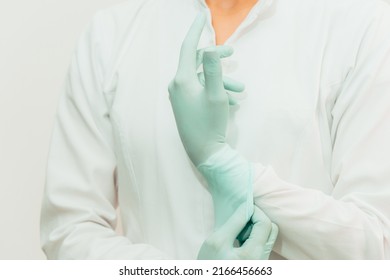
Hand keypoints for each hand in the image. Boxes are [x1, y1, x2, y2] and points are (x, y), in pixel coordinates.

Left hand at [168, 13, 242, 165]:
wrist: (203, 153)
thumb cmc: (209, 124)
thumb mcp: (216, 95)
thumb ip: (214, 69)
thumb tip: (212, 47)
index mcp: (181, 80)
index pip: (188, 47)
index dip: (196, 30)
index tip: (202, 15)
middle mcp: (177, 85)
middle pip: (198, 62)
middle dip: (218, 59)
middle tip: (234, 54)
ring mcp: (180, 96)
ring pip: (203, 79)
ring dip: (222, 80)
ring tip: (241, 90)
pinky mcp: (185, 105)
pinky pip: (201, 90)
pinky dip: (216, 91)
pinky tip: (233, 101)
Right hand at [198, 205, 278, 259]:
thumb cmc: (209, 265)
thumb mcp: (217, 241)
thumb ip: (234, 222)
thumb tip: (246, 207)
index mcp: (253, 254)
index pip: (264, 223)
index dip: (255, 211)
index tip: (242, 208)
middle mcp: (262, 260)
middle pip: (271, 230)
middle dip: (258, 219)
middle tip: (241, 219)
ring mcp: (261, 264)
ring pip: (267, 238)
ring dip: (255, 228)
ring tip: (237, 231)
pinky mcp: (258, 266)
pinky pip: (262, 245)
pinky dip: (253, 237)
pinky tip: (238, 240)